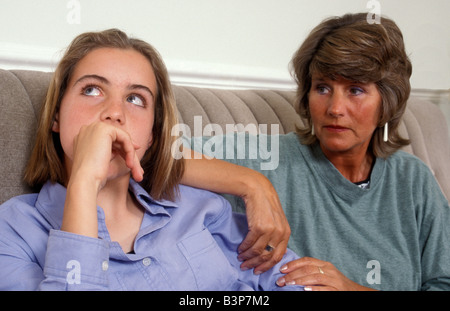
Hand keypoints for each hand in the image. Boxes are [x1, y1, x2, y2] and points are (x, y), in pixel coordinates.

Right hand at [61, 122, 143, 237]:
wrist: (85, 183)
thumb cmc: (96, 179)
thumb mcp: (112, 166)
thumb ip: (122, 157)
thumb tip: (136, 156)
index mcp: (87, 136)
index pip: (112, 139)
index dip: (125, 149)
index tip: (134, 163)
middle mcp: (89, 129)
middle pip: (119, 138)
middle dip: (131, 155)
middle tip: (138, 172)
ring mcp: (95, 128)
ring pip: (124, 139)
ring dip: (132, 156)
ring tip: (135, 172)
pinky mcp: (103, 130)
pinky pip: (125, 138)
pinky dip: (131, 152)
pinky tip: (132, 166)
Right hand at [180, 149, 290, 273]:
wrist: (258, 189)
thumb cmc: (265, 205)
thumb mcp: (277, 220)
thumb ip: (276, 235)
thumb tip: (268, 252)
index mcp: (286, 232)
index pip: (279, 255)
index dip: (268, 265)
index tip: (259, 269)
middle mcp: (280, 232)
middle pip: (268, 256)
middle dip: (256, 264)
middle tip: (247, 267)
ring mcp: (270, 230)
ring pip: (258, 251)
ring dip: (248, 257)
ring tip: (241, 258)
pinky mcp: (259, 226)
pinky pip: (250, 243)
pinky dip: (244, 248)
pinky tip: (240, 249)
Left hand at [276, 257, 375, 290]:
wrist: (354, 292)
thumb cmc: (334, 283)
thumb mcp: (323, 273)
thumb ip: (310, 270)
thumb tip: (288, 268)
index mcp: (324, 264)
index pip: (307, 260)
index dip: (293, 264)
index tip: (281, 269)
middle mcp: (329, 270)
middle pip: (308, 269)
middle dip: (293, 274)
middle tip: (281, 280)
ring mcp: (334, 280)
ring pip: (316, 277)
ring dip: (300, 281)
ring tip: (289, 284)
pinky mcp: (337, 290)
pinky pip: (325, 289)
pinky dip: (315, 289)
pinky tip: (305, 290)